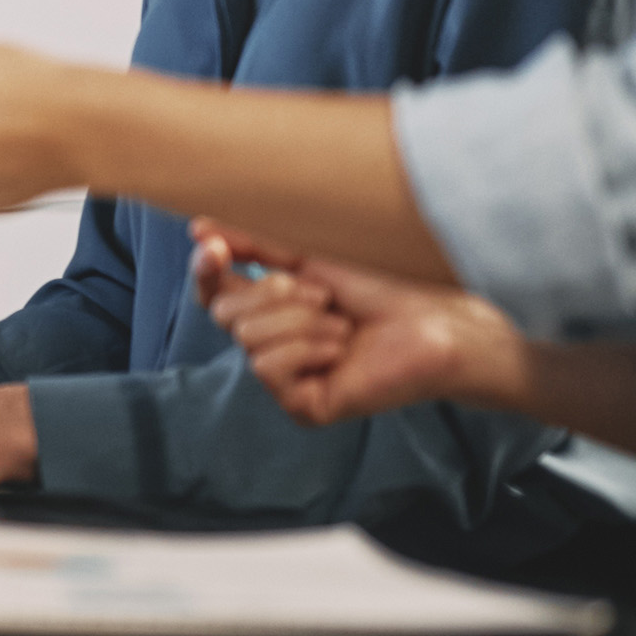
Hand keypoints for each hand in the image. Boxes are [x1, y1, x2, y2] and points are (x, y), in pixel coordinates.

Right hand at [192, 222, 523, 427]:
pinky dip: (307, 348)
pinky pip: (268, 368)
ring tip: (342, 325)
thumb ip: (254, 245)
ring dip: (300, 321)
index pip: (214, 291)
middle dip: (274, 293)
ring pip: (247, 339)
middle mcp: (272, 345)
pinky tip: (341, 349)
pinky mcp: (301, 406)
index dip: (206, 269)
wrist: (437, 321)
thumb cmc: (386, 285)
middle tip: (324, 295)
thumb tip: (199, 230)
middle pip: (225, 312)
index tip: (214, 247)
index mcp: (272, 308)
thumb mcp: (308, 254)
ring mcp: (286, 379)